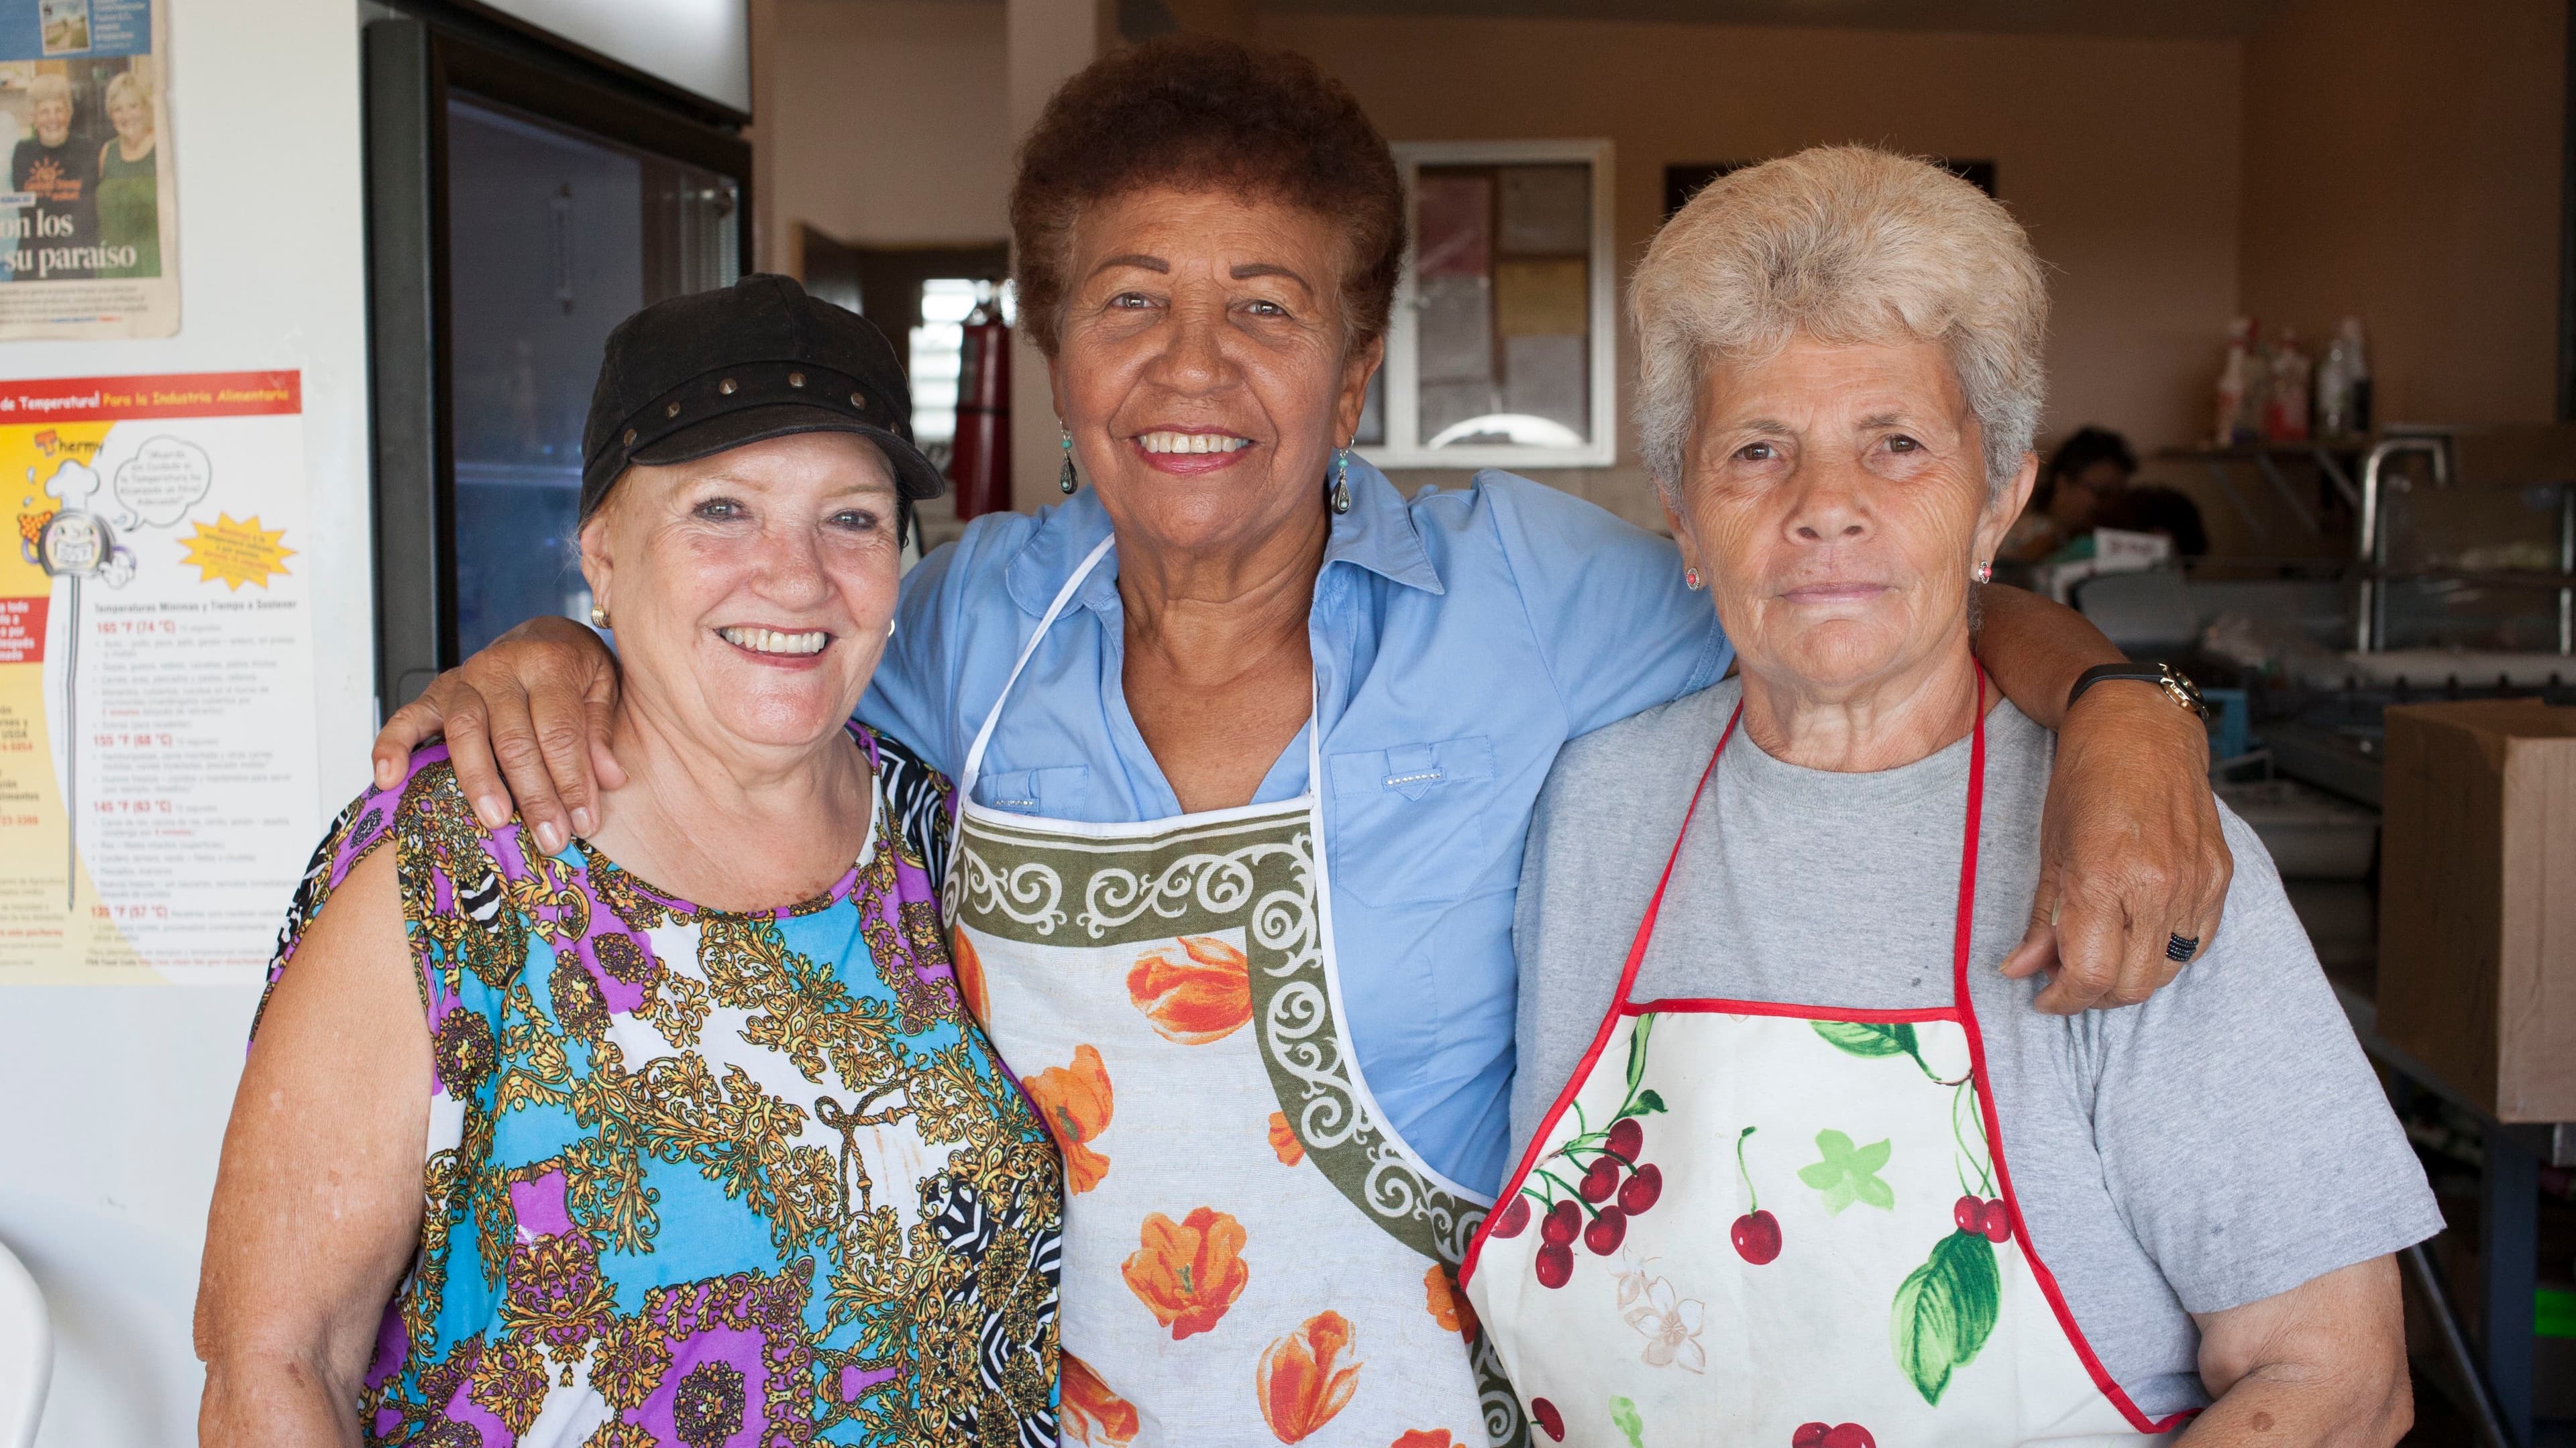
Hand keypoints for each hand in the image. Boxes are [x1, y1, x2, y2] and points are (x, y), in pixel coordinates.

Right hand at [367, 615, 623, 852]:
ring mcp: (463, 680)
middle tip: (550, 838)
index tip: (584, 822)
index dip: (573, 781)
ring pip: (465, 734)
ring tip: (496, 822)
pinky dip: (391, 746)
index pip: (559, 731)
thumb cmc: (576, 668)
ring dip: (480, 782)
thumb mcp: (603, 687)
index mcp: (548, 663)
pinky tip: (388, 779)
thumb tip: (610, 779)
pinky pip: (406, 718)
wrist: (543, 634)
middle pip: (514, 739)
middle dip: (534, 795)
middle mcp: (501, 668)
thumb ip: (601, 732)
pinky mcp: (435, 693)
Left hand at [2003, 683, 2231, 1011]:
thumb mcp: (2050, 850)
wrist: (2140, 729)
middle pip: (2131, 985)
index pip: (2091, 976)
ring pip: (2166, 971)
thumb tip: (2021, 972)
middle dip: (2093, 995)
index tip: (2046, 997)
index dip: (2065, 999)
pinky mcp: (2219, 878)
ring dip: (2128, 978)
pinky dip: (2164, 953)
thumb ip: (2040, 919)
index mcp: (2105, 878)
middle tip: (2068, 978)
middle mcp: (2157, 886)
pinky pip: (2196, 944)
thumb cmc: (2085, 780)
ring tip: (2100, 955)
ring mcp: (2195, 883)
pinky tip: (2137, 934)